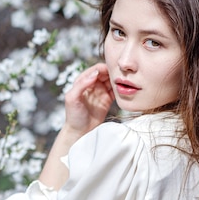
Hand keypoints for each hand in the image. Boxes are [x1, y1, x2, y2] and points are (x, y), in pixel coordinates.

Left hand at [39, 63, 113, 189]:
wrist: (80, 132)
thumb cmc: (73, 116)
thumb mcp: (72, 98)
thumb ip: (81, 85)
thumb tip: (94, 74)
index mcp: (83, 81)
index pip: (95, 69)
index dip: (104, 67)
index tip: (112, 69)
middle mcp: (93, 84)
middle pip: (106, 73)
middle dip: (114, 72)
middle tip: (122, 74)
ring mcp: (101, 91)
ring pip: (112, 80)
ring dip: (119, 79)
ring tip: (126, 80)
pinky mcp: (108, 99)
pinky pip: (116, 90)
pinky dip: (121, 88)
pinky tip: (125, 89)